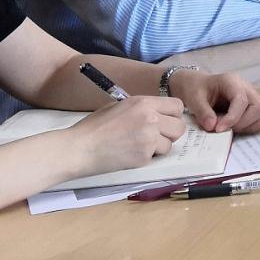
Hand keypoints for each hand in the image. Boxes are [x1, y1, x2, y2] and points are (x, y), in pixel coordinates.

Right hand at [71, 96, 185, 173]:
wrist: (79, 148)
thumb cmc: (95, 126)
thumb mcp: (120, 107)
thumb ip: (142, 108)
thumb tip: (159, 113)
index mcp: (144, 103)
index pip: (177, 106)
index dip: (173, 115)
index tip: (165, 120)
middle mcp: (151, 118)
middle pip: (179, 127)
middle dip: (170, 133)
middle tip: (156, 136)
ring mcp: (149, 139)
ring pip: (170, 144)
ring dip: (159, 147)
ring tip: (140, 146)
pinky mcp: (144, 157)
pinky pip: (156, 157)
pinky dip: (147, 157)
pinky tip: (130, 154)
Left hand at [172, 70, 259, 134]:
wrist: (198, 86)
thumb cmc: (196, 89)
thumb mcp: (194, 99)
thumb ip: (203, 112)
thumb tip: (213, 127)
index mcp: (232, 81)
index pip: (241, 100)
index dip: (232, 117)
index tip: (218, 129)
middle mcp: (247, 87)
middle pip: (259, 107)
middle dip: (242, 123)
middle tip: (224, 129)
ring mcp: (253, 96)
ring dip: (249, 125)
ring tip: (230, 127)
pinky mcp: (255, 105)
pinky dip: (252, 126)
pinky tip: (237, 126)